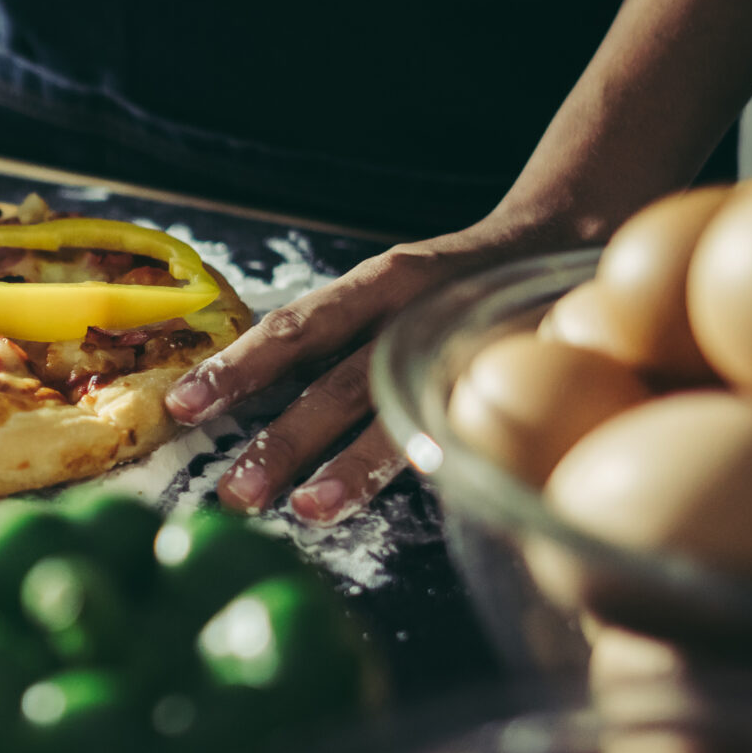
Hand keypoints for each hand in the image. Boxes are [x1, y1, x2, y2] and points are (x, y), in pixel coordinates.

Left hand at [163, 220, 575, 523]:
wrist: (569, 242)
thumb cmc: (453, 283)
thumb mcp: (395, 289)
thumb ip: (337, 336)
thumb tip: (240, 394)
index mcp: (380, 283)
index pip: (296, 328)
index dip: (238, 367)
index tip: (183, 405)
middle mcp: (416, 314)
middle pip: (339, 381)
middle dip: (282, 439)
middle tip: (232, 493)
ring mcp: (463, 353)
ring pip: (399, 415)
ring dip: (348, 468)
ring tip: (304, 510)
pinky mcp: (502, 388)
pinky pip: (457, 434)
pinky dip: (424, 469)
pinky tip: (402, 502)